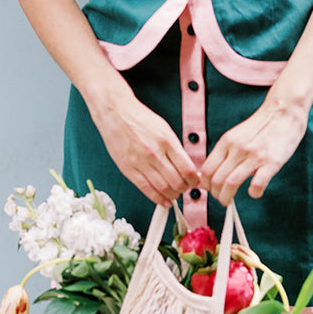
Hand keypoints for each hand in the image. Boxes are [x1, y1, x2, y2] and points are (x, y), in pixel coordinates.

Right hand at [89, 87, 198, 206]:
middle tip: (186, 187)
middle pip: (176, 182)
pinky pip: (145, 189)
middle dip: (185, 188)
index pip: (187, 169)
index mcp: (166, 141)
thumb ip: (175, 149)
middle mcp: (154, 153)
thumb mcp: (164, 129)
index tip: (196, 182)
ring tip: (175, 193)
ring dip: (173, 195)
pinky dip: (157, 198)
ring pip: (162, 188)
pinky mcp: (128, 169)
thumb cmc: (140, 119)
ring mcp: (140, 163)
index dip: (195, 180)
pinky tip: (164, 200)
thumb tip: (187, 168)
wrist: (116, 113)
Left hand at [200, 98, 307, 204]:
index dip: (206, 184)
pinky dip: (253, 193)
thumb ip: (227, 151)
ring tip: (229, 202)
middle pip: (216, 180)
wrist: (284, 111)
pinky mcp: (272, 162)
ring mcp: (254, 156)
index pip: (207, 169)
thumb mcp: (237, 134)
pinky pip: (257, 185)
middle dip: (216, 195)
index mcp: (227, 141)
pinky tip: (255, 192)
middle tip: (222, 199)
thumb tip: (217, 173)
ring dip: (227, 198)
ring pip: (231, 184)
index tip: (211, 189)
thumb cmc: (262, 125)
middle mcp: (237, 149)